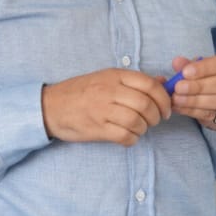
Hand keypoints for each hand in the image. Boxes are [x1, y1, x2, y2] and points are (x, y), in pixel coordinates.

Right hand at [41, 68, 171, 145]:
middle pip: (146, 105)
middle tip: (154, 121)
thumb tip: (162, 82)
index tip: (166, 108)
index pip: (150, 85)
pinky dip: (132, 139)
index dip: (164, 99)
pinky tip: (129, 137)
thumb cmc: (79, 92)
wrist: (49, 107)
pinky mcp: (97, 129)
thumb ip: (133, 80)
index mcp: (114, 76)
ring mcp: (102, 110)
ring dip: (144, 128)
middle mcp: (109, 91)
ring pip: (137, 121)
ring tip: (139, 129)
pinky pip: (125, 136)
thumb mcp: (105, 78)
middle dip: (156, 116)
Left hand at [165, 53, 215, 127]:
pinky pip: (213, 114)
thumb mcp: (203, 68)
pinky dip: (193, 111)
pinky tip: (179, 108)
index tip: (185, 72)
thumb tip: (177, 62)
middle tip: (178, 87)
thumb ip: (190, 65)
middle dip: (200, 86)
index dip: (205, 67)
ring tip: (177, 99)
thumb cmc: (213, 78)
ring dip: (196, 100)